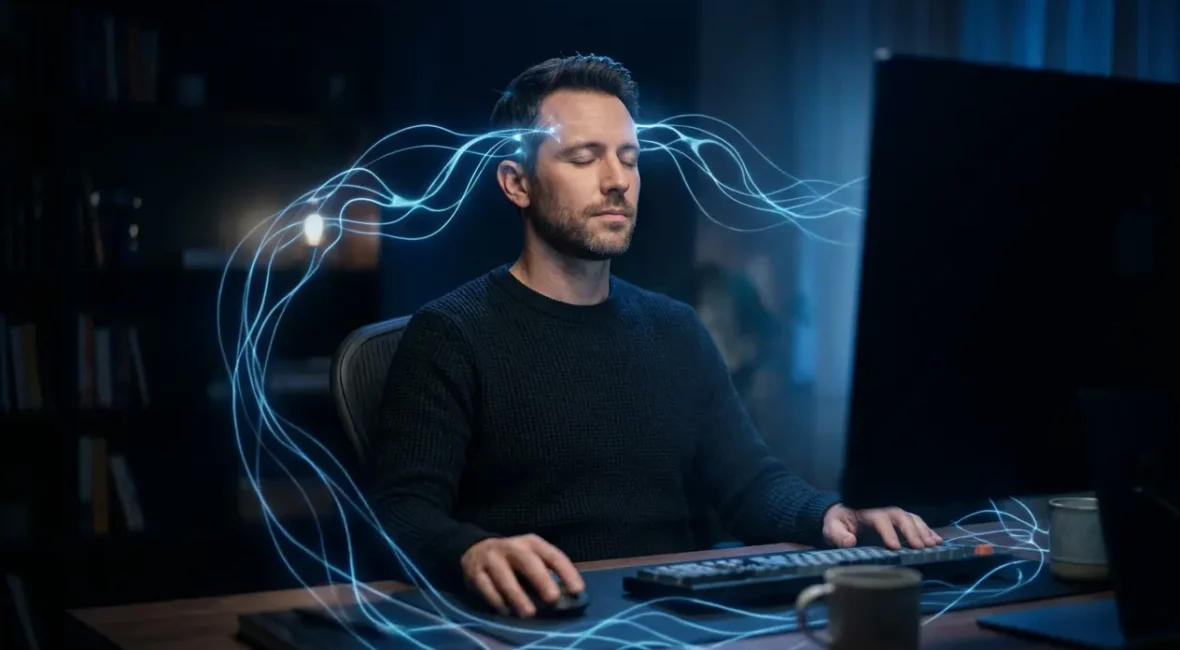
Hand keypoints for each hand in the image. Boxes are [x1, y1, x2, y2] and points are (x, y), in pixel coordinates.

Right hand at [460, 534, 583, 617]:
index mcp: (531, 543)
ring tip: (529, 613)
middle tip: (553, 599)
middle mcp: (512, 546)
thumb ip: (546, 573)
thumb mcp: (531, 558)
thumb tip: (565, 597)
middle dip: (541, 580)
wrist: (475, 550)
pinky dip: (496, 600)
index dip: (566, 571)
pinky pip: (486, 587)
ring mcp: (491, 558)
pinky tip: (505, 611)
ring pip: (504, 577)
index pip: (552, 555)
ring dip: (517, 596)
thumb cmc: (514, 560)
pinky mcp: (475, 571)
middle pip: (528, 562)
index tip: (578, 589)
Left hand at [823, 504, 942, 548]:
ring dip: (923, 530)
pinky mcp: (898, 519)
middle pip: (900, 516)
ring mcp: (892, 513)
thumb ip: (838, 535)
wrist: (840, 515)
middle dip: (911, 531)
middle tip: (920, 546)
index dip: (888, 532)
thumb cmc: (837, 522)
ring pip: (911, 518)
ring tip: (933, 544)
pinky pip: (915, 522)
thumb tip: (849, 542)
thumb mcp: (831, 528)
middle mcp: (882, 509)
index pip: (879, 518)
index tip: (895, 547)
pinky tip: (936, 540)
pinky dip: (927, 530)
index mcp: (865, 510)